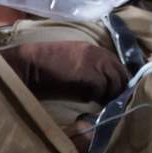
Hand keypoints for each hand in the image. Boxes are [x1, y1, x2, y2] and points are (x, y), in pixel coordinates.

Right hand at [0, 41, 128, 103]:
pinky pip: (102, 87)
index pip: (117, 64)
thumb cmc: (47, 67)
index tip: (115, 92)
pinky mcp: (89, 73)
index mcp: (93, 49)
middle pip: (120, 72)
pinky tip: (86, 99)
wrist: (31, 65)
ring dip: (109, 94)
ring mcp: (94, 62)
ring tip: (100, 103)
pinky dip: (97, 96)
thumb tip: (105, 87)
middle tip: (112, 101)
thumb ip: (90, 70)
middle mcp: (98, 53)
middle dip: (118, 88)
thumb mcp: (74, 64)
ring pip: (115, 81)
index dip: (118, 79)